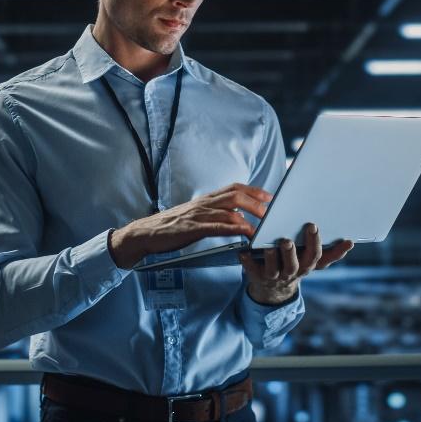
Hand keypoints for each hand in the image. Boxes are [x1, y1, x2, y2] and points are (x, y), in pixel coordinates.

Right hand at [108, 183, 271, 269]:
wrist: (146, 233)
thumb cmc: (172, 227)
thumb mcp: (196, 216)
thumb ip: (215, 215)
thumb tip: (238, 218)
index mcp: (206, 199)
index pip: (234, 188)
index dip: (254, 190)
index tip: (270, 196)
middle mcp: (204, 203)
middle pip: (236, 196)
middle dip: (257, 202)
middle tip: (274, 211)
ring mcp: (198, 215)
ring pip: (229, 210)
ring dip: (250, 216)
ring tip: (264, 224)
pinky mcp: (192, 228)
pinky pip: (217, 226)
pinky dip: (233, 228)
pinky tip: (245, 233)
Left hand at [239, 222, 353, 305]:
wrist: (272, 289)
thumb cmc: (294, 263)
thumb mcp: (311, 259)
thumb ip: (328, 251)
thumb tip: (350, 242)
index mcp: (307, 265)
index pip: (317, 257)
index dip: (322, 246)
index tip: (324, 231)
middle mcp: (293, 272)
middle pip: (298, 264)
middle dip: (296, 250)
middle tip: (295, 236)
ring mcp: (275, 276)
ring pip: (275, 269)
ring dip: (273, 257)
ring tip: (271, 246)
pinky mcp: (258, 276)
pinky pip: (252, 270)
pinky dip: (247, 262)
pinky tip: (243, 252)